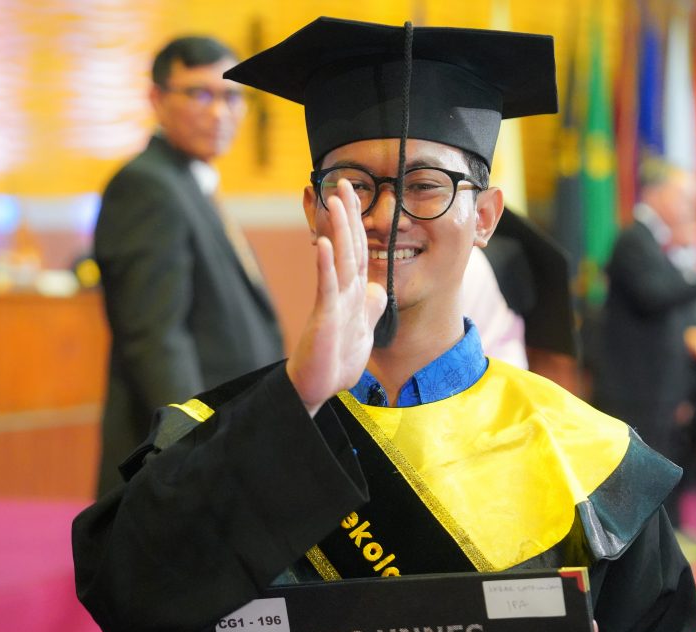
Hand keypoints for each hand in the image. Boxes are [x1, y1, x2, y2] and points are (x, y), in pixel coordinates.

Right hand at [287, 179, 387, 414]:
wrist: (318, 386)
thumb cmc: (336, 358)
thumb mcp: (363, 328)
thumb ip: (370, 307)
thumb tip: (377, 289)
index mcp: (351, 291)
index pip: (356, 249)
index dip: (358, 223)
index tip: (356, 195)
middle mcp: (340, 290)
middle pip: (346, 245)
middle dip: (346, 214)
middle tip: (343, 182)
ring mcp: (331, 301)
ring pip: (337, 259)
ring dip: (336, 229)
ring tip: (334, 201)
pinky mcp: (325, 317)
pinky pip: (326, 286)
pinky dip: (327, 265)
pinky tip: (325, 244)